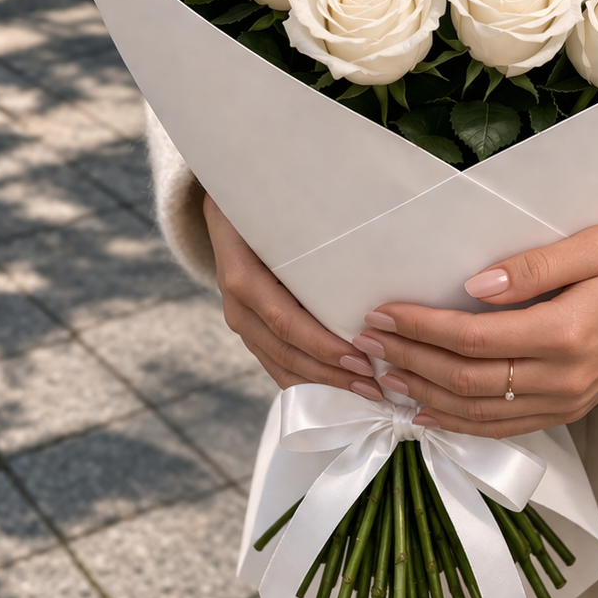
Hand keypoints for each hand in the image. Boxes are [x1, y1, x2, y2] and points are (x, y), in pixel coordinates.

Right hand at [203, 193, 385, 396]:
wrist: (223, 206)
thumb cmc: (261, 205)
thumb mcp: (276, 211)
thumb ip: (310, 229)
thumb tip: (367, 235)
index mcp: (243, 276)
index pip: (285, 321)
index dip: (322, 344)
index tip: (360, 358)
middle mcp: (238, 304)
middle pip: (286, 351)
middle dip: (331, 373)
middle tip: (374, 386)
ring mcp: (241, 320)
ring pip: (281, 365)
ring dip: (323, 383)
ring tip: (364, 392)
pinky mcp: (250, 328)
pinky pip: (276, 363)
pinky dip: (307, 380)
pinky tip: (337, 390)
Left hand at [349, 223, 597, 437]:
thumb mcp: (596, 245)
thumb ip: (533, 268)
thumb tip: (474, 287)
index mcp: (568, 334)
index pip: (474, 340)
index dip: (422, 328)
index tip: (383, 312)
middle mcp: (565, 379)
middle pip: (467, 382)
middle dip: (410, 362)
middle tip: (366, 343)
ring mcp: (569, 401)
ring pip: (480, 413)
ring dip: (425, 397)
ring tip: (381, 376)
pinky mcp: (571, 408)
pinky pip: (505, 426)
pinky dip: (459, 423)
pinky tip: (427, 413)